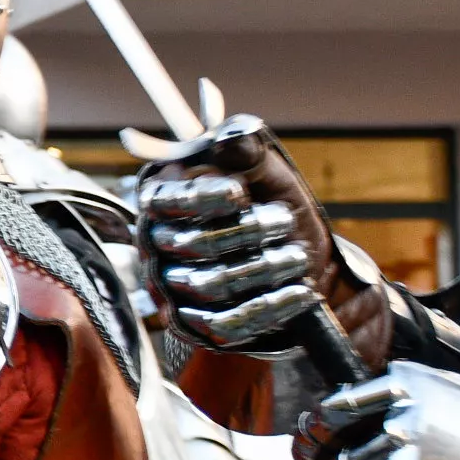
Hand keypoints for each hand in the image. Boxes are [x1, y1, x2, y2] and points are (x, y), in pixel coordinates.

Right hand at [138, 116, 389, 361]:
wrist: (299, 265)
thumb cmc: (273, 210)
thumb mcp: (269, 176)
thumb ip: (250, 153)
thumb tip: (235, 133)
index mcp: (164, 201)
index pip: (164, 202)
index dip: (200, 199)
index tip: (240, 193)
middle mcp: (158, 247)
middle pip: (192, 246)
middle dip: (245, 233)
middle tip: (285, 221)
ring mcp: (173, 291)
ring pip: (210, 286)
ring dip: (261, 270)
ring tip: (298, 257)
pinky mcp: (196, 326)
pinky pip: (226, 324)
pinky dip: (270, 308)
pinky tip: (301, 292)